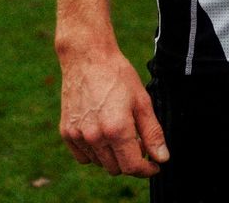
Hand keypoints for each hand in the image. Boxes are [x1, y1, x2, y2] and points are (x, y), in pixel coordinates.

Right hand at [58, 45, 168, 176]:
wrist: (87, 59)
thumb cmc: (118, 76)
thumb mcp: (143, 102)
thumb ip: (153, 133)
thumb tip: (162, 158)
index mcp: (116, 129)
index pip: (132, 166)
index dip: (147, 170)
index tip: (155, 165)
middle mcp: (94, 137)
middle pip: (116, 168)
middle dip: (131, 160)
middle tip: (140, 143)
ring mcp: (77, 136)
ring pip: (100, 163)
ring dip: (113, 156)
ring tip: (121, 133)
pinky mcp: (66, 132)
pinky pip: (83, 156)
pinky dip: (95, 152)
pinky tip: (102, 134)